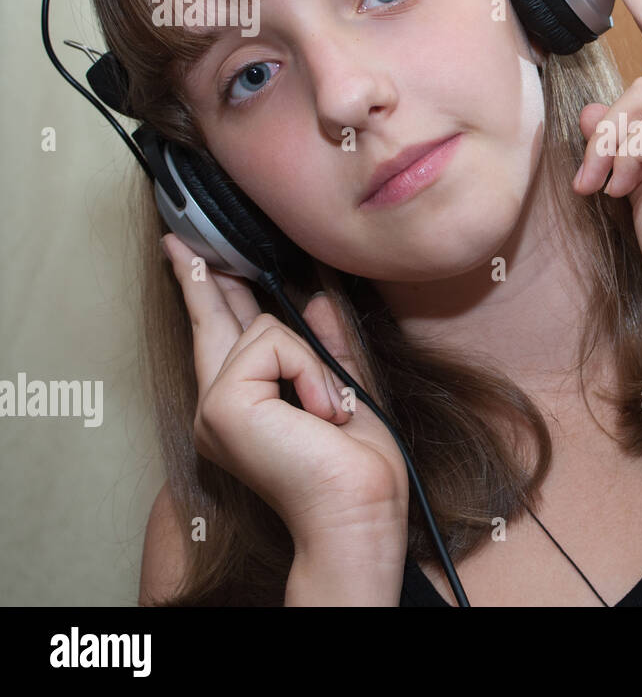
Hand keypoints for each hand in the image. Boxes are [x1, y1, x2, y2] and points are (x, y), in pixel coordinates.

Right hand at [161, 234, 407, 551]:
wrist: (358, 507)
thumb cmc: (357, 465)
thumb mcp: (347, 389)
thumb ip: (326, 345)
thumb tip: (315, 299)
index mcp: (244, 406)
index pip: (221, 336)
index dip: (205, 292)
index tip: (191, 256)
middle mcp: (218, 406)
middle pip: (211, 321)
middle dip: (201, 276)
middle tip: (178, 240)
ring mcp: (214, 405)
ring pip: (265, 327)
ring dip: (313, 362)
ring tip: (329, 412)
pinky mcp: (223, 403)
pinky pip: (274, 343)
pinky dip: (309, 371)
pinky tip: (320, 414)